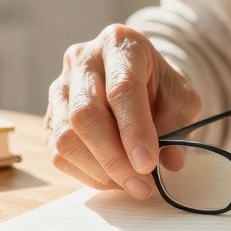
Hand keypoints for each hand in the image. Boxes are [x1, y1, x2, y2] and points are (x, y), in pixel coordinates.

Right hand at [45, 24, 200, 197]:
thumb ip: (178, 126)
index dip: (134, 130)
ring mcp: (59, 87)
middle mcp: (82, 60)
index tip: (148, 164)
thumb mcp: (181, 98)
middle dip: (114, 159)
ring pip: (65, 138)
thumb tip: (169, 162)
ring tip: (130, 184)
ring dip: (99, 171)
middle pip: (85, 115)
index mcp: (119, 45)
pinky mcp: (49, 116)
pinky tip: (111, 178)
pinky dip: (86, 174)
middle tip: (141, 185)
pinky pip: (58, 153)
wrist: (136, 78)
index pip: (121, 89)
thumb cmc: (159, 86)